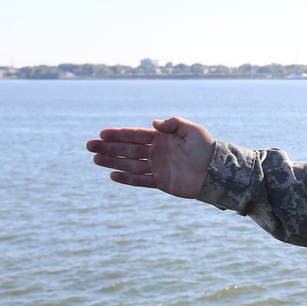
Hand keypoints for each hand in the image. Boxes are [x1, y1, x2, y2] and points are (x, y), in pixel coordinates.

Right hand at [86, 116, 215, 198]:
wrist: (217, 173)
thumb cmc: (207, 150)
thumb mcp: (193, 131)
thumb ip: (174, 124)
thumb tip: (153, 123)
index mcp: (163, 139)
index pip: (136, 135)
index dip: (119, 134)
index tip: (102, 133)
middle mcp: (158, 152)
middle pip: (128, 149)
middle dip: (109, 147)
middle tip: (89, 146)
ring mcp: (158, 167)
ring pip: (130, 164)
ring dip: (112, 161)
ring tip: (95, 159)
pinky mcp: (162, 182)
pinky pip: (140, 180)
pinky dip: (127, 178)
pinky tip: (112, 175)